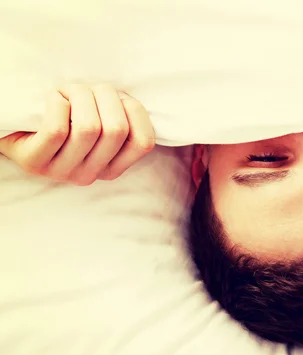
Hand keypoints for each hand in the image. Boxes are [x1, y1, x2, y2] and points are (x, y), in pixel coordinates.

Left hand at [0, 84, 155, 185]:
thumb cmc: (63, 118)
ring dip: (80, 95)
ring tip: (69, 90)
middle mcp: (90, 175)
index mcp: (112, 168)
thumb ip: (120, 117)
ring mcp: (61, 172)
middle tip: (91, 87)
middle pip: (116, 130)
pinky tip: (53, 97)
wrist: (15, 130)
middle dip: (106, 95)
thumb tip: (130, 102)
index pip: (143, 142)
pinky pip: (57, 129)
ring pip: (88, 128)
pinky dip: (58, 103)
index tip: (119, 98)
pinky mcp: (34, 163)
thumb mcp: (98, 122)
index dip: (136, 111)